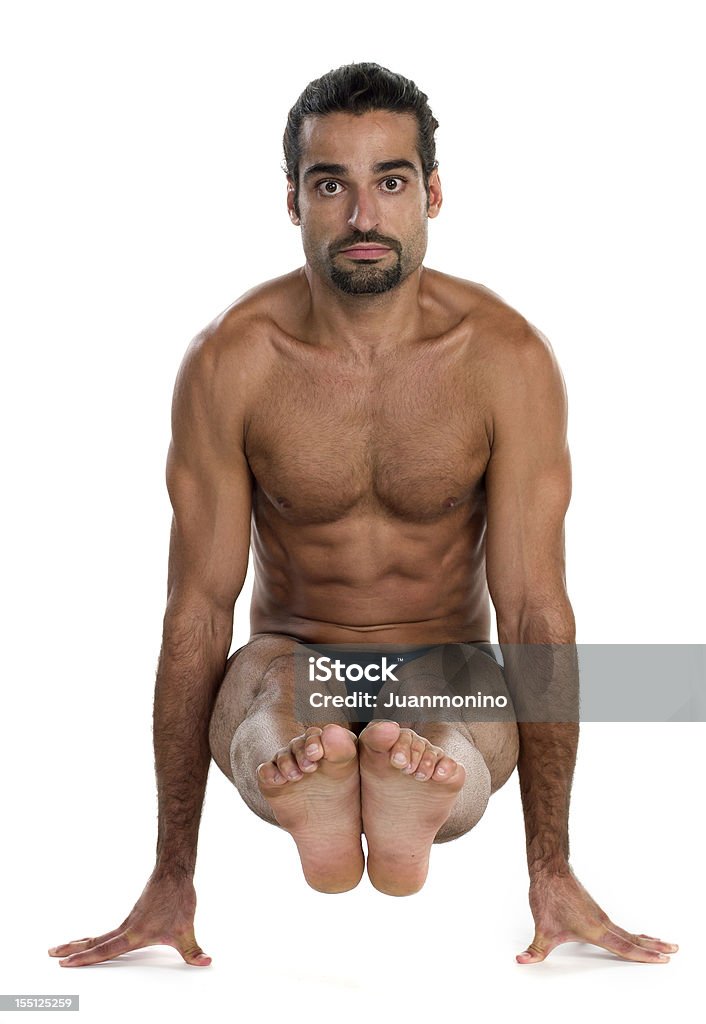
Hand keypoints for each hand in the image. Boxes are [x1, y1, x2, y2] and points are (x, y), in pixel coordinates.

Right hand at [47, 869, 210, 967]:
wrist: (174, 872)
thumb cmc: (178, 899)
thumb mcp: (186, 930)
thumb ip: (194, 950)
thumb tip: (205, 962)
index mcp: (134, 934)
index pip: (105, 950)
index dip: (85, 959)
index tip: (65, 963)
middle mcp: (127, 927)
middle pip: (94, 941)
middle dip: (73, 949)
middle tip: (51, 953)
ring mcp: (129, 921)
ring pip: (100, 934)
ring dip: (81, 942)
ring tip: (64, 948)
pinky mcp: (134, 915)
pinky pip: (110, 930)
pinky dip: (96, 936)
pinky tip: (94, 940)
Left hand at [517, 863, 678, 963]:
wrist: (550, 870)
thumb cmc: (549, 897)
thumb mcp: (542, 930)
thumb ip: (534, 950)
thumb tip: (521, 960)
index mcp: (596, 930)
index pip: (625, 947)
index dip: (644, 955)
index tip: (663, 958)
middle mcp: (602, 923)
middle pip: (633, 938)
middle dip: (653, 946)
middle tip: (674, 950)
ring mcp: (600, 916)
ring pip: (627, 931)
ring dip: (645, 939)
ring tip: (661, 943)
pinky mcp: (595, 911)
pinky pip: (619, 926)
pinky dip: (632, 932)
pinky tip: (633, 936)